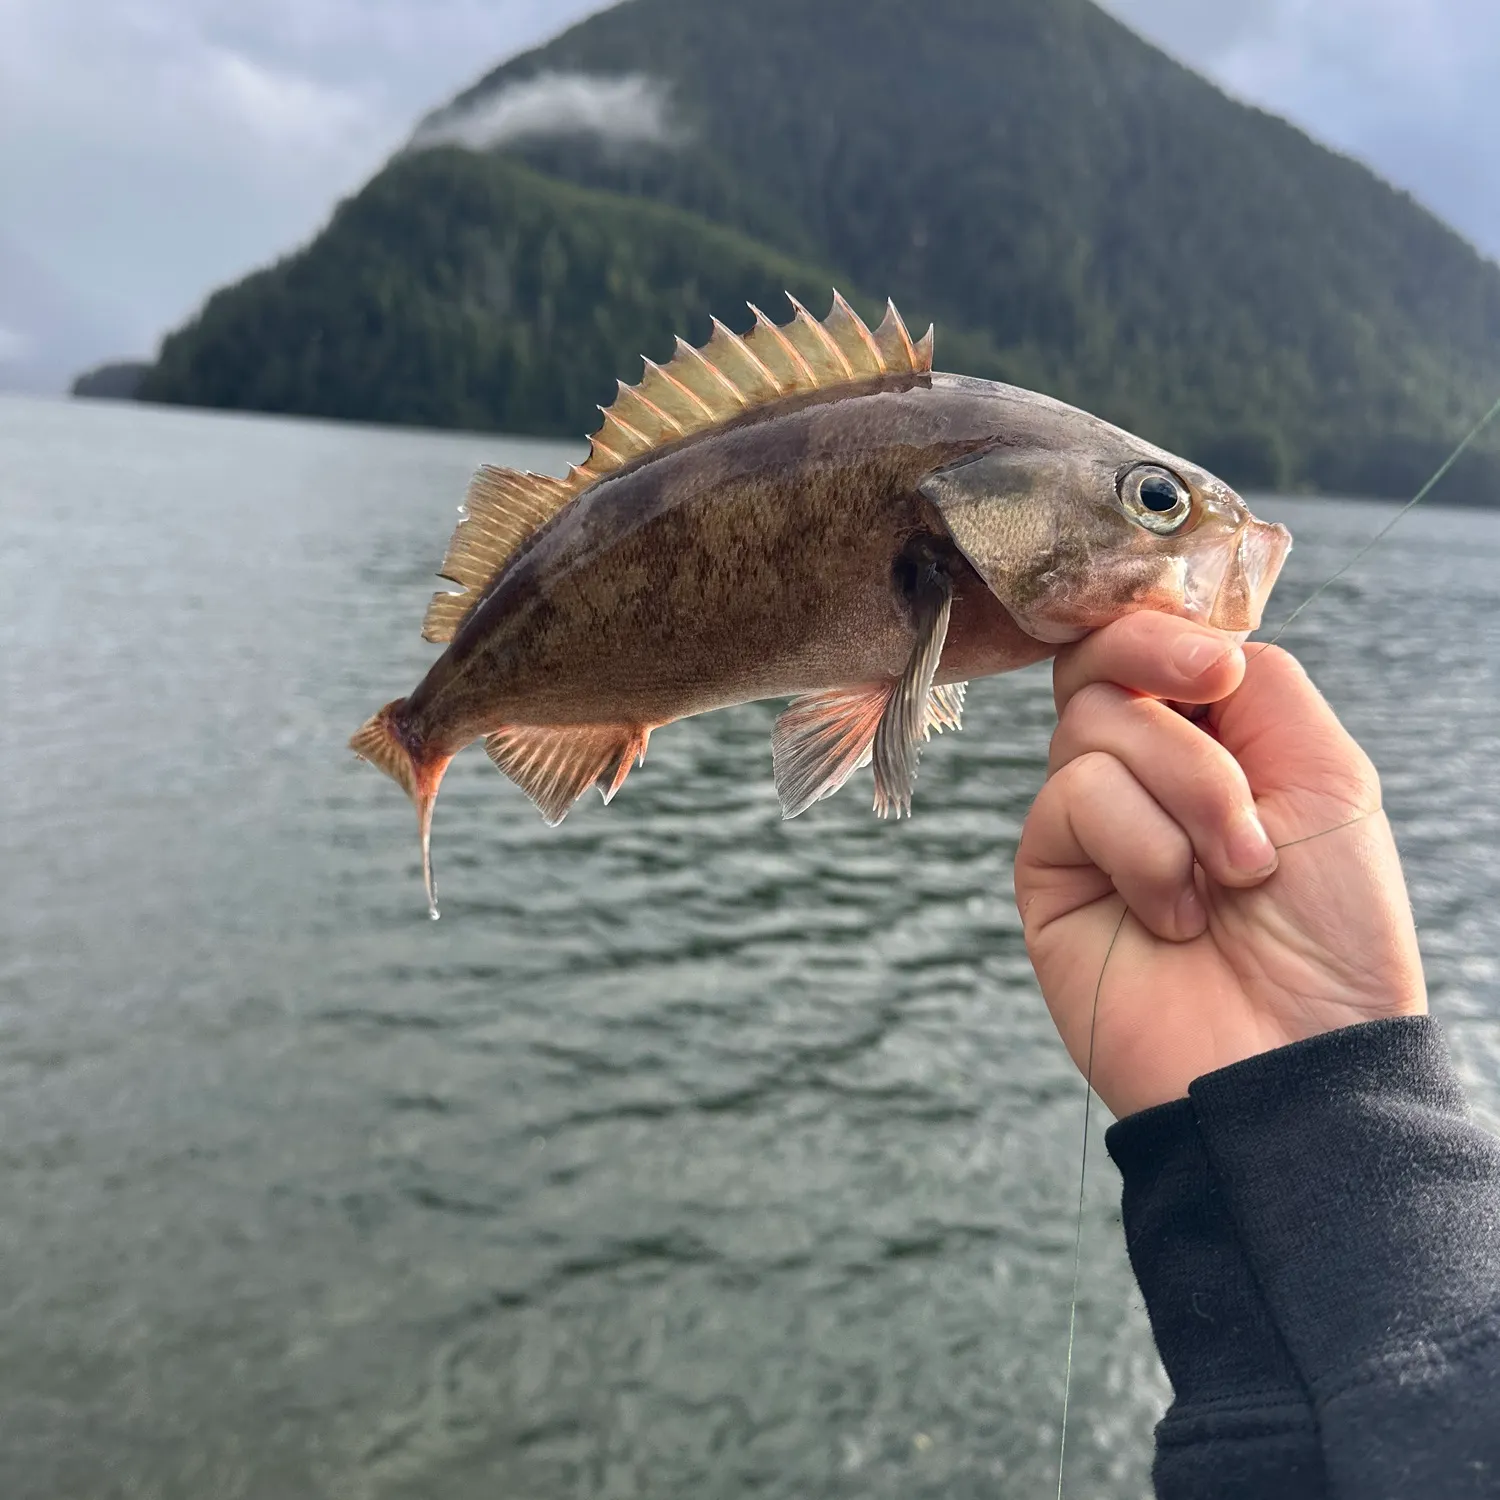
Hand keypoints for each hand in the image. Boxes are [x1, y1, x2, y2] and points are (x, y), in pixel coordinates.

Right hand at [1015, 612, 1426, 1118]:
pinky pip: (1074, 798)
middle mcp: (1139, 774)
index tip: (1218, 668)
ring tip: (1230, 878)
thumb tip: (1190, 643)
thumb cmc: (1333, 929)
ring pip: (1091, 728)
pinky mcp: (1047, 870)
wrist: (1298, 1052)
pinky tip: (1178, 915)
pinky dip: (1146, 850)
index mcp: (1207, 742)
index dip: (1162, 632)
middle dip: (1169, 690)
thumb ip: (1260, 681)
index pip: (1144, 644)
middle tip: (1230, 747)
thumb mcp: (1328, 773)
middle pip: (1097, 665)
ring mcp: (1088, 822)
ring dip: (1187, 796)